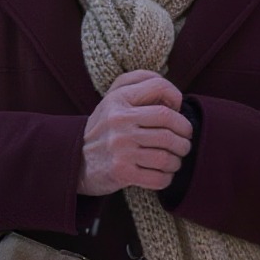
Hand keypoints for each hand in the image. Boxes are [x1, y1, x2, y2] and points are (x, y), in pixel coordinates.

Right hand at [79, 70, 192, 194]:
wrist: (75, 161)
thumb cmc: (105, 129)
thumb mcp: (113, 98)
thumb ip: (138, 81)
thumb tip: (171, 92)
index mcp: (118, 100)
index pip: (159, 88)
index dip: (176, 98)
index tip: (177, 111)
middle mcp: (118, 121)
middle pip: (170, 124)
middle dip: (184, 136)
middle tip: (183, 142)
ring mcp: (120, 148)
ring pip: (167, 155)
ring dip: (177, 160)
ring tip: (174, 160)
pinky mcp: (121, 172)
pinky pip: (159, 177)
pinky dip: (167, 178)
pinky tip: (162, 174)